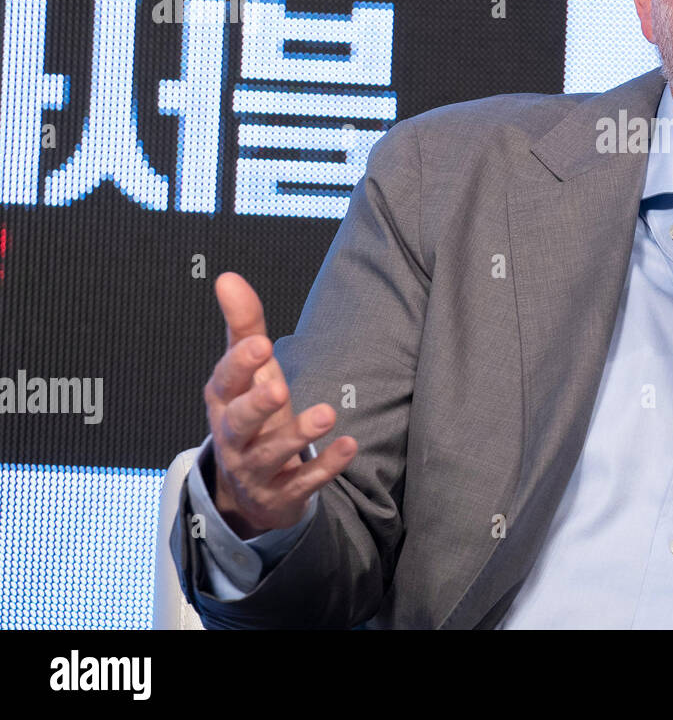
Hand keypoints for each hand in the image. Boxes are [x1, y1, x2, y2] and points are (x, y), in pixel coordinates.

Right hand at [204, 272, 356, 538]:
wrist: (250, 489)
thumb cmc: (253, 414)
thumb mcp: (249, 371)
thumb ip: (243, 324)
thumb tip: (228, 277)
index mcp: (224, 402)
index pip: (225, 382)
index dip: (240, 365)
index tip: (259, 344)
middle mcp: (234, 437)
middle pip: (238, 422)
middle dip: (256, 405)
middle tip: (277, 387)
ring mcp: (256, 470)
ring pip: (271, 455)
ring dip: (298, 435)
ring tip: (326, 414)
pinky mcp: (283, 494)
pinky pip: (303, 483)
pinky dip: (325, 467)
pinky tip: (349, 446)